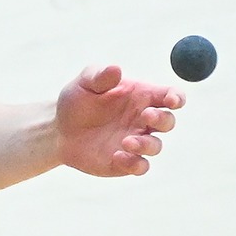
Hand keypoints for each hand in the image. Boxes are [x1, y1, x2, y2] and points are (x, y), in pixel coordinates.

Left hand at [54, 64, 182, 176]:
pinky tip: (117, 156)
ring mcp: (136, 142)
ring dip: (146, 144)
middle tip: (146, 116)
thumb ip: (100, 76)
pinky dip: (134, 164)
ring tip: (126, 141)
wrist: (58, 130)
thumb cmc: (77, 101)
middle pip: (168, 121)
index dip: (176, 97)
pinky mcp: (125, 162)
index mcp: (141, 97)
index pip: (170, 95)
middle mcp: (143, 120)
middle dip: (162, 119)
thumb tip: (116, 69)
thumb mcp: (84, 83)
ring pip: (156, 146)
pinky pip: (140, 167)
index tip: (171, 100)